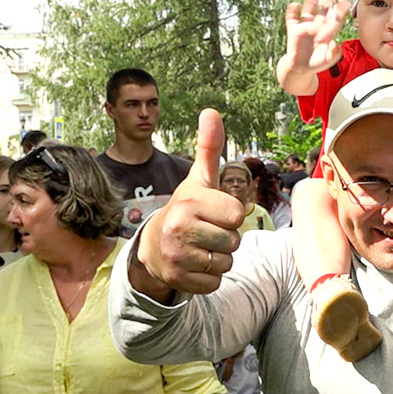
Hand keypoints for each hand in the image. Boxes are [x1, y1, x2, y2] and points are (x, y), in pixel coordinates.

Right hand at [132, 109, 243, 299]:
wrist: (154, 246)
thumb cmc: (187, 209)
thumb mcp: (199, 179)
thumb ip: (209, 147)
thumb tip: (211, 111)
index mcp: (189, 202)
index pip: (238, 214)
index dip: (231, 215)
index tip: (213, 212)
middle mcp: (179, 228)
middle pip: (235, 240)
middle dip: (227, 238)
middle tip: (206, 231)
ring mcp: (176, 256)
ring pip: (227, 262)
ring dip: (220, 257)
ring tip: (201, 246)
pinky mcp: (178, 280)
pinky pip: (215, 282)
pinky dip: (210, 276)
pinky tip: (195, 264)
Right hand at [277, 0, 351, 85]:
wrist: (301, 68)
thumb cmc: (317, 63)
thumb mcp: (329, 60)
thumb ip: (335, 53)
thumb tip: (334, 42)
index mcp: (328, 32)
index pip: (336, 19)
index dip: (341, 10)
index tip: (347, 2)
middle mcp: (317, 26)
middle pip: (323, 11)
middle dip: (328, 1)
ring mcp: (305, 27)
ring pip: (308, 11)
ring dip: (311, 3)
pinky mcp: (293, 29)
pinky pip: (292, 18)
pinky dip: (292, 10)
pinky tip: (295, 5)